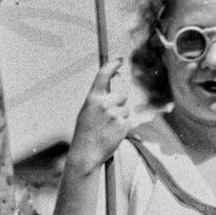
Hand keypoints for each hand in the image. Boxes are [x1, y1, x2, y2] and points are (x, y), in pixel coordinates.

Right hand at [68, 58, 129, 172]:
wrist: (86, 153)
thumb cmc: (86, 134)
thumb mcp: (87, 112)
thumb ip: (99, 100)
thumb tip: (113, 90)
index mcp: (92, 99)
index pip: (103, 75)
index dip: (112, 66)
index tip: (119, 60)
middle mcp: (104, 104)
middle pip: (122, 94)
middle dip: (120, 103)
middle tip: (110, 117)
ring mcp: (114, 114)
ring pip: (127, 108)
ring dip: (122, 116)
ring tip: (109, 128)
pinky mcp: (123, 125)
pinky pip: (129, 120)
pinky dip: (124, 126)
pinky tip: (113, 133)